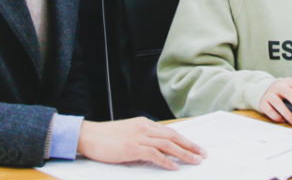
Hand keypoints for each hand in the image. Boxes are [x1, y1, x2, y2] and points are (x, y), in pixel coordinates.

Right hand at [76, 116, 206, 169]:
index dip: (185, 140)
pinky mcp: (131, 148)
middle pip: (173, 136)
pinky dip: (166, 161)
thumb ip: (143, 139)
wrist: (88, 135)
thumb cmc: (106, 137)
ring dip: (184, 153)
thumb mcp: (128, 134)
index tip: (196, 147)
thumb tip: (158, 150)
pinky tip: (175, 167)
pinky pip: (154, 154)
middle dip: (190, 145)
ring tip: (195, 160)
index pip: (170, 131)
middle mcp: (144, 128)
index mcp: (144, 124)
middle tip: (203, 154)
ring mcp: (138, 137)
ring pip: (167, 144)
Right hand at [258, 78, 291, 125]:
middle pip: (289, 93)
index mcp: (289, 82)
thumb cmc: (281, 93)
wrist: (261, 90)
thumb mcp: (291, 91)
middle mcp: (279, 86)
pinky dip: (277, 117)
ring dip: (287, 113)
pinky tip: (283, 120)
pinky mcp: (263, 103)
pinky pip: (270, 111)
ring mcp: (270, 94)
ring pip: (278, 103)